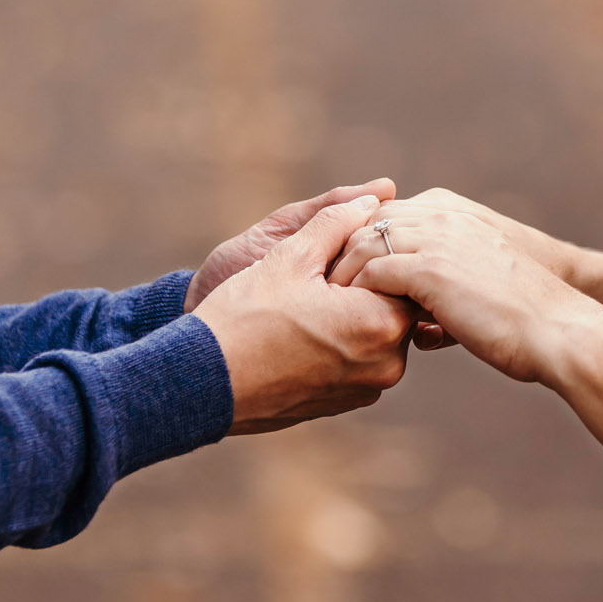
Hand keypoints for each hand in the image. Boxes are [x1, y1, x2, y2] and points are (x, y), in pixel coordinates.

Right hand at [192, 195, 416, 433]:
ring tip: (307, 298)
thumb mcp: (291, 256)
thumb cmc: (244, 316)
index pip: (401, 272)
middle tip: (320, 270)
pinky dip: (339, 338)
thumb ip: (338, 220)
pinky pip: (356, 359)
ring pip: (375, 331)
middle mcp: (386, 364)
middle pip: (393, 302)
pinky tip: (301, 328)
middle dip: (365, 280)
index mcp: (381, 324)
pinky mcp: (344, 402)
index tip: (339, 246)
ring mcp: (366, 389)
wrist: (201, 382)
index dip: (372, 250)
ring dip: (353, 309)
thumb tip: (374, 198)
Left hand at [330, 203, 591, 383]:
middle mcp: (440, 214)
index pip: (384, 213)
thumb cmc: (526, 319)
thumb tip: (420, 328)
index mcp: (451, 209)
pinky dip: (356, 294)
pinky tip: (349, 319)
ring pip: (362, 244)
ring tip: (325, 306)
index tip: (340, 275)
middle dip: (339, 252)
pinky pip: (373, 273)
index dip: (359, 243)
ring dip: (340, 274)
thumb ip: (448, 290)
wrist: (559, 329)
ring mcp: (435, 238)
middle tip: (318, 288)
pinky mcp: (430, 269)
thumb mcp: (482, 287)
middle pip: (365, 221)